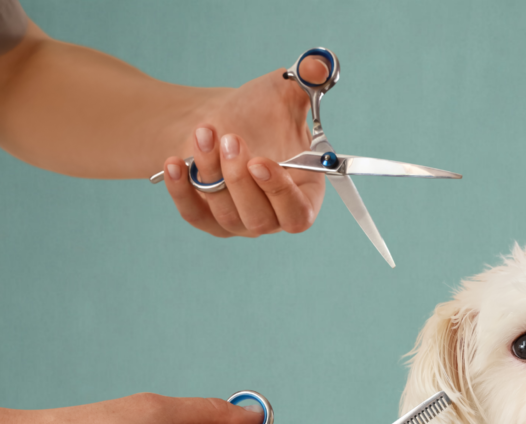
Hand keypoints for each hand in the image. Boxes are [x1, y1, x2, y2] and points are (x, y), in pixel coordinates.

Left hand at [159, 58, 330, 237]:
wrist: (219, 122)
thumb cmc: (259, 113)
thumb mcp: (286, 94)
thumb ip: (308, 80)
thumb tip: (318, 65)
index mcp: (303, 194)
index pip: (299, 214)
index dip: (280, 194)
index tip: (260, 162)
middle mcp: (274, 217)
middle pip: (260, 219)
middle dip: (239, 179)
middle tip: (229, 138)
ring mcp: (241, 223)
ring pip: (226, 213)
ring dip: (211, 172)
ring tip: (204, 134)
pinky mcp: (209, 220)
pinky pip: (194, 215)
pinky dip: (181, 190)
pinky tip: (175, 163)